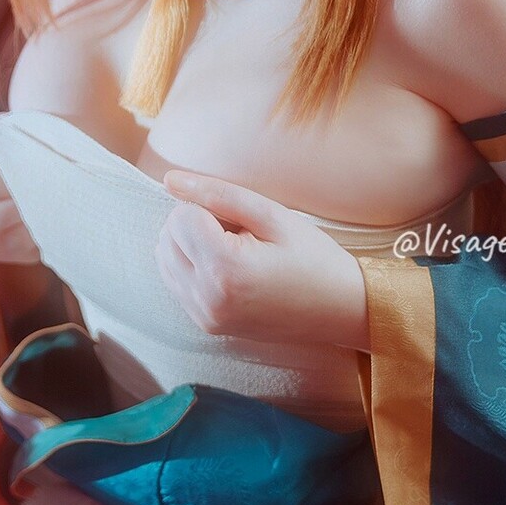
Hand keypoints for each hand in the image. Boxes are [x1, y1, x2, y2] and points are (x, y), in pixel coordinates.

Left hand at [156, 170, 369, 348]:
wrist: (340, 309)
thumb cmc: (314, 258)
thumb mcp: (272, 216)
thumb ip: (218, 194)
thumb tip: (169, 179)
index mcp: (225, 269)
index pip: (180, 216)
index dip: (209, 208)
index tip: (243, 222)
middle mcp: (207, 298)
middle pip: (167, 237)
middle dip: (196, 225)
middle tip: (241, 234)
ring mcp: (205, 316)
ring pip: (165, 259)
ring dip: (191, 245)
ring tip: (235, 250)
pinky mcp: (206, 324)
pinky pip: (176, 283)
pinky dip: (193, 266)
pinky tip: (228, 267)